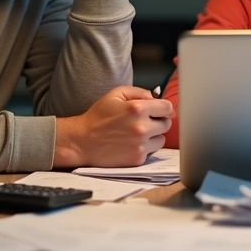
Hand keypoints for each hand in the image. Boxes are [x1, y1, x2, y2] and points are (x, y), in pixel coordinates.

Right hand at [55, 86, 172, 167]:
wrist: (82, 141)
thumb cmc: (98, 116)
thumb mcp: (115, 94)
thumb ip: (139, 92)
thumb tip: (156, 98)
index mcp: (138, 109)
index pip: (168, 107)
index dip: (163, 108)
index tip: (158, 110)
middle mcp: (142, 127)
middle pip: (167, 124)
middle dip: (158, 121)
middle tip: (145, 122)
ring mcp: (140, 145)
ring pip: (161, 139)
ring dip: (154, 136)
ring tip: (138, 134)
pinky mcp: (137, 159)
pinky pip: (151, 152)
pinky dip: (144, 148)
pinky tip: (131, 144)